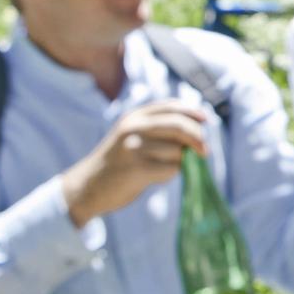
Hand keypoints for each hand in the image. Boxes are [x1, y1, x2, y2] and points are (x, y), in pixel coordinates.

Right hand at [64, 102, 210, 226]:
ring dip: (180, 162)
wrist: (87, 186)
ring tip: (164, 168)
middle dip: (197, 137)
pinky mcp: (137, 169)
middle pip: (179, 126)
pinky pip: (171, 169)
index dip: (192, 112)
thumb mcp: (131, 135)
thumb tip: (198, 130)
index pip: (171, 106)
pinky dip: (172, 174)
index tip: (206, 121)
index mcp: (134, 116)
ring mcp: (134, 148)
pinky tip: (158, 177)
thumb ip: (157, 128)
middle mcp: (133, 127)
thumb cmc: (117, 162)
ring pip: (177, 151)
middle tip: (205, 151)